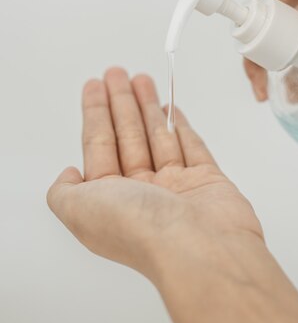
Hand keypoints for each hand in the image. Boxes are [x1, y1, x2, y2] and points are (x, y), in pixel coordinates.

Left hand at [47, 68, 262, 279]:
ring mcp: (176, 186)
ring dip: (149, 107)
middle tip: (118, 73)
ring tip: (143, 79)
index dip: (96, 113)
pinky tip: (172, 110)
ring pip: (158, 136)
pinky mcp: (208, 180)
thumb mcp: (80, 210)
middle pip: (128, 136)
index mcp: (111, 199)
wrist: (201, 250)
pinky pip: (191, 146)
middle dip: (121, 103)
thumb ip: (64, 192)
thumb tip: (68, 176)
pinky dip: (181, 127)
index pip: (100, 145)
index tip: (95, 86)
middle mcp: (142, 192)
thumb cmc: (141, 230)